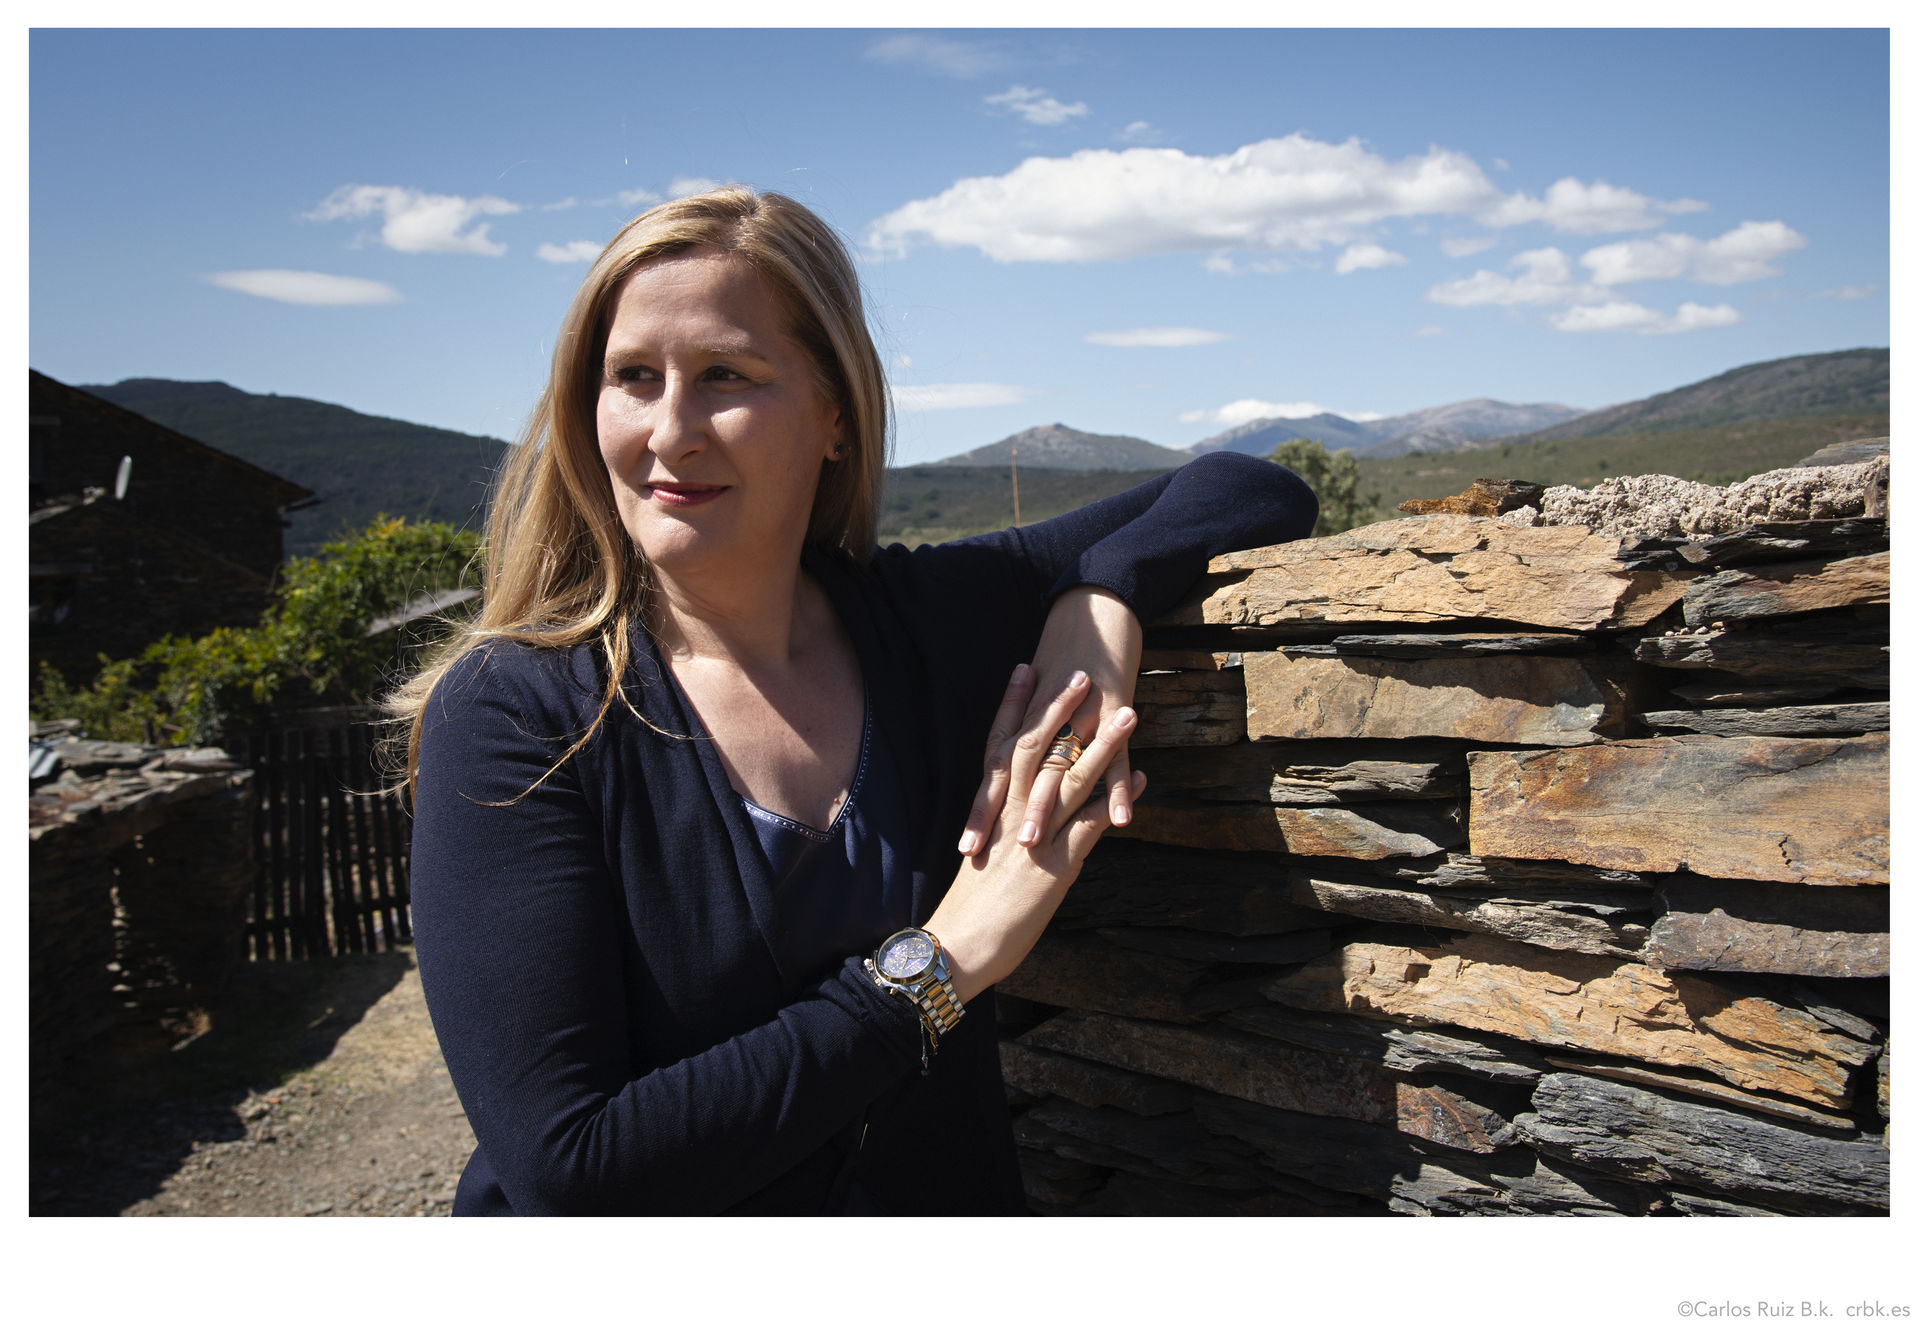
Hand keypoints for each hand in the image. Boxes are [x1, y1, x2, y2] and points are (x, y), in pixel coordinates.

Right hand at [928, 665, 1144, 1003]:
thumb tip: (1020, 815)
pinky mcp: (1056, 866)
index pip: (1001, 744)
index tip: (1027, 669)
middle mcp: (1011, 814)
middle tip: (1082, 672)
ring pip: (1070, 777)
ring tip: (1128, 712)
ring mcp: (1034, 837)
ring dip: (1102, 743)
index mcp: (991, 810)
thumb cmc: (968, 909)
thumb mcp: (985, 858)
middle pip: (1038, 748)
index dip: (1014, 705)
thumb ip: (1003, 829)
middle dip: (1061, 708)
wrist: (959, 948)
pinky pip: (1092, 823)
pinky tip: (1140, 777)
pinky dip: (1116, 798)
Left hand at [956, 586, 1142, 856]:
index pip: (997, 771)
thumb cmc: (1066, 655)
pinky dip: (1120, 787)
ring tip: (1035, 847)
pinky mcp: (1114, 712)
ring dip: (1047, 808)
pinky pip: (1118, 756)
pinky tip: (1123, 820)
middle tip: (985, 856)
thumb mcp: (1039, 696)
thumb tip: (1015, 774)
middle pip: (1019, 776)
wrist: (1095, 608)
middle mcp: (1047, 722)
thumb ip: (1028, 735)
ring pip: (1061, 768)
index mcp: (1026, 720)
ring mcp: (1080, 718)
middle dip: (1001, 817)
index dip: (982, 807)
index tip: (967, 845)